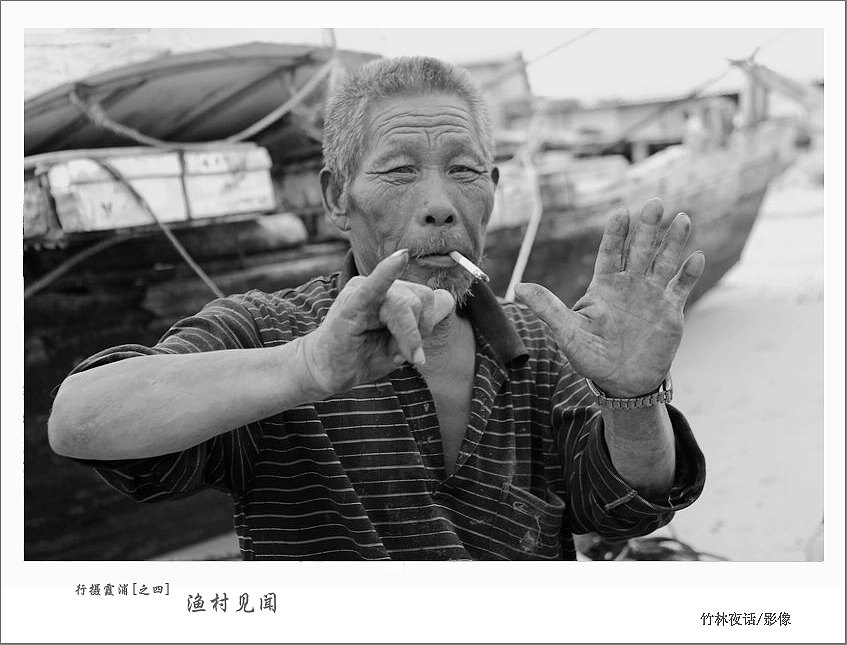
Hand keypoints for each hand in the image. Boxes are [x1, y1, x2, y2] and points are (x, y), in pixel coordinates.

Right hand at [300, 249, 454, 396]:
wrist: (327, 371)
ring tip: (396, 357)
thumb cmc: (362, 355)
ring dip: (408, 335)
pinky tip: (401, 258)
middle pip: (420, 299)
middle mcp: (377, 286)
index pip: (426, 296)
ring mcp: (361, 291)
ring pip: (404, 304)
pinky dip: (387, 273)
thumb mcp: (399, 343)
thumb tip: (446, 298)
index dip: (429, 323)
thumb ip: (422, 324)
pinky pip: (373, 287)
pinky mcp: (350, 305)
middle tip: (404, 354)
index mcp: (390, 292)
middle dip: (419, 331)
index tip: (416, 346)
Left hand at [515, 198, 704, 396]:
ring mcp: (651, 295)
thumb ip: (547, 308)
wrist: (621, 382)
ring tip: (681, 219)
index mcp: (604, 284)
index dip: (615, 233)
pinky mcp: (670, 310)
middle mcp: (629, 284)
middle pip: (640, 249)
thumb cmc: (590, 356)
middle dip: (647, 227)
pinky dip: (689, 273)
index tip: (621, 213)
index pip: (610, 252)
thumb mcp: (566, 333)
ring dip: (673, 241)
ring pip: (663, 262)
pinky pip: (681, 287)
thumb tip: (517, 288)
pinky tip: (695, 257)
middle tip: (655, 203)